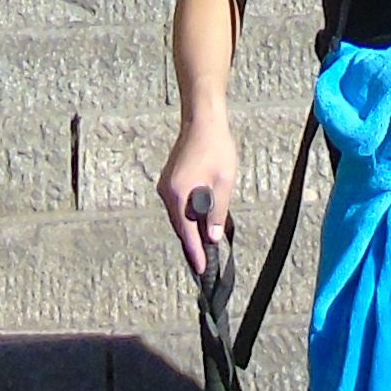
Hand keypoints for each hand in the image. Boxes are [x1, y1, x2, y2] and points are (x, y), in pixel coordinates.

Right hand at [161, 125, 239, 272]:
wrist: (202, 119)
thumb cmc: (216, 147)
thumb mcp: (223, 182)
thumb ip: (218, 212)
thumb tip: (213, 237)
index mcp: (179, 194)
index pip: (187, 232)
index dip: (196, 253)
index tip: (202, 270)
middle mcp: (167, 192)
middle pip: (181, 226)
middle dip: (194, 243)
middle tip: (207, 262)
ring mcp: (166, 186)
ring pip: (180, 216)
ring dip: (192, 228)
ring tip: (207, 244)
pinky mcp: (170, 180)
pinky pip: (179, 205)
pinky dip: (189, 215)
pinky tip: (201, 220)